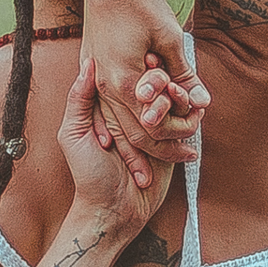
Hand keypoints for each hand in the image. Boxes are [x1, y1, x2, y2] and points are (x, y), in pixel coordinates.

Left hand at [60, 57, 174, 231]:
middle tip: (165, 80)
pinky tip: (194, 107)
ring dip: (177, 97)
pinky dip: (189, 116)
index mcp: (108, 109)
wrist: (114, 211)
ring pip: (172, 102)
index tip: (148, 54)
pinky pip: (184, 125)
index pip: (127, 78)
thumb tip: (89, 62)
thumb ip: (78, 100)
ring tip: (179, 93)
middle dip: (160, 81)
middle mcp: (132, 115)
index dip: (138, 65)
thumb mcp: (73, 135)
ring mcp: (154, 129)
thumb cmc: (88, 175)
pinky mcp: (171, 144)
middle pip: (153, 87)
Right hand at [82, 0, 210, 187]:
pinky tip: (132, 141)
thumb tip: (203, 103)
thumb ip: (184, 75)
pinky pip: (103, 115)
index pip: (154, 125)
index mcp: (125, 81)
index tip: (196, 136)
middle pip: (135, 134)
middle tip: (186, 155)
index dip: (177, 134)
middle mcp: (105, 88)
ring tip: (165, 157)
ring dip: (140, 147)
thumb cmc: (139, 4)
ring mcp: (94, 83)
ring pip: (117, 129)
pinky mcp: (92, 75)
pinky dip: (118, 132)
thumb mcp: (170, 39)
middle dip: (162, 149)